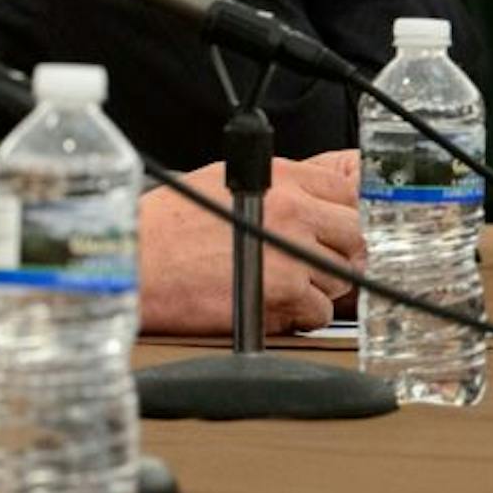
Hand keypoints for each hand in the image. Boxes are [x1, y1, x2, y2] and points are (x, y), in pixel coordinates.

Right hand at [137, 154, 362, 335]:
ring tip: (278, 283)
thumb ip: (272, 187)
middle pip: (356, 233)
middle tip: (311, 262)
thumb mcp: (220, 183)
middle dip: (339, 251)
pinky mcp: (284, 292)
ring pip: (343, 275)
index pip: (348, 190)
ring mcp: (292, 251)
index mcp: (278, 176)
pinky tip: (268, 304)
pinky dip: (300, 315)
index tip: (337, 228)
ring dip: (319, 285)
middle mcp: (292, 209)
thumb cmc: (163, 228)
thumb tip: (309, 200)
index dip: (345, 213)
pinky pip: (321, 311)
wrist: (135, 263)